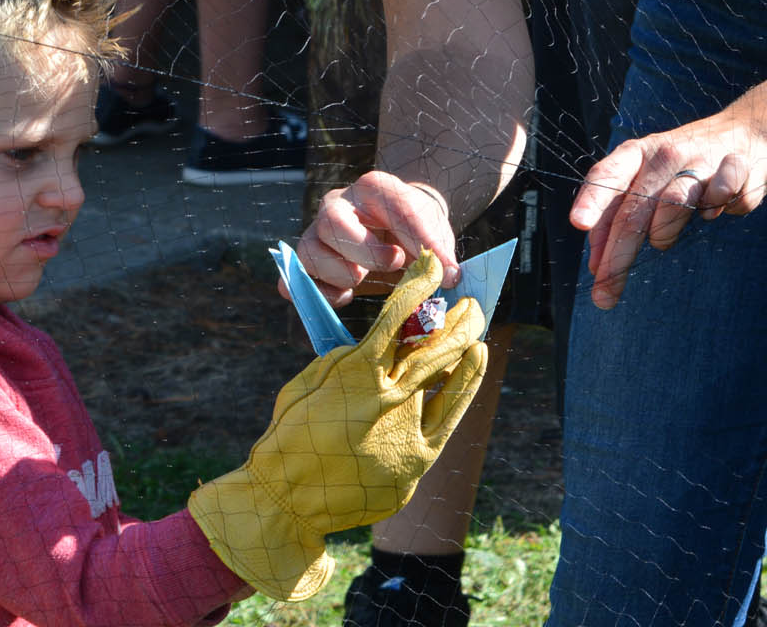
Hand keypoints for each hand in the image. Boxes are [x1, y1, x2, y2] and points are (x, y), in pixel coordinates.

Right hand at [188, 251, 488, 600]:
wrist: (288, 500)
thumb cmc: (290, 436)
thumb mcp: (310, 383)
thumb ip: (345, 360)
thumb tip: (376, 344)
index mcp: (357, 372)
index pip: (397, 316)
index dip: (419, 286)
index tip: (431, 267)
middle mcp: (389, 398)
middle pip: (437, 345)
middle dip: (458, 317)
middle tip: (469, 302)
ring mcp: (407, 433)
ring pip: (452, 380)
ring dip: (467, 349)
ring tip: (478, 332)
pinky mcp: (417, 462)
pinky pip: (447, 419)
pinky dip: (462, 389)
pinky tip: (471, 369)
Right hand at [294, 170, 460, 305]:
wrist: (395, 232)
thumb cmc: (413, 230)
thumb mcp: (433, 231)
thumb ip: (438, 250)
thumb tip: (447, 277)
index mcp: (374, 188)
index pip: (392, 205)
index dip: (417, 237)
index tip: (439, 264)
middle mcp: (339, 204)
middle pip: (333, 221)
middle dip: (365, 250)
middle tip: (394, 264)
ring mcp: (317, 232)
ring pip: (308, 250)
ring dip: (339, 273)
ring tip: (363, 281)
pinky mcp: (309, 262)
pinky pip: (296, 279)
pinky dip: (318, 293)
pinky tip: (346, 295)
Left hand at [569, 116, 766, 309]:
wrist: (749, 134)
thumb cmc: (686, 165)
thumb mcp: (647, 179)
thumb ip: (619, 216)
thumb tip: (596, 266)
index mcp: (637, 153)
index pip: (608, 175)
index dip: (592, 199)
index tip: (578, 224)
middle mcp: (666, 154)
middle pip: (635, 207)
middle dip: (617, 255)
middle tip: (604, 294)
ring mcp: (702, 159)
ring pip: (674, 203)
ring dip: (663, 232)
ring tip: (661, 241)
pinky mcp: (738, 168)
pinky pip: (724, 197)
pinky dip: (719, 209)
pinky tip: (715, 212)